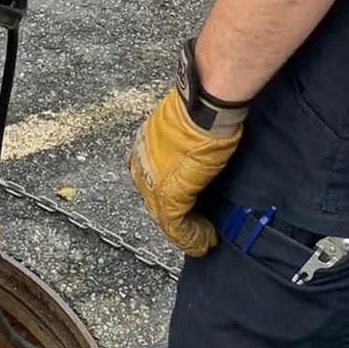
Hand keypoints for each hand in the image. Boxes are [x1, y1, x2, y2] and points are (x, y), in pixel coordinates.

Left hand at [128, 86, 243, 257]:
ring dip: (184, 232)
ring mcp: (152, 179)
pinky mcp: (168, 193)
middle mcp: (143, 160)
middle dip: (174, 216)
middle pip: (154, 198)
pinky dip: (191, 237)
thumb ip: (186, 138)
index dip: (169, 194)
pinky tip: (203, 242)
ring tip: (201, 240)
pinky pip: (175, 223)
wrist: (206, 107)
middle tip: (193, 228)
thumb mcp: (189, 121)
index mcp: (146, 141)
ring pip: (163, 215)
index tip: (186, 203)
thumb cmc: (203, 105)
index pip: (152, 176)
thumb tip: (201, 141)